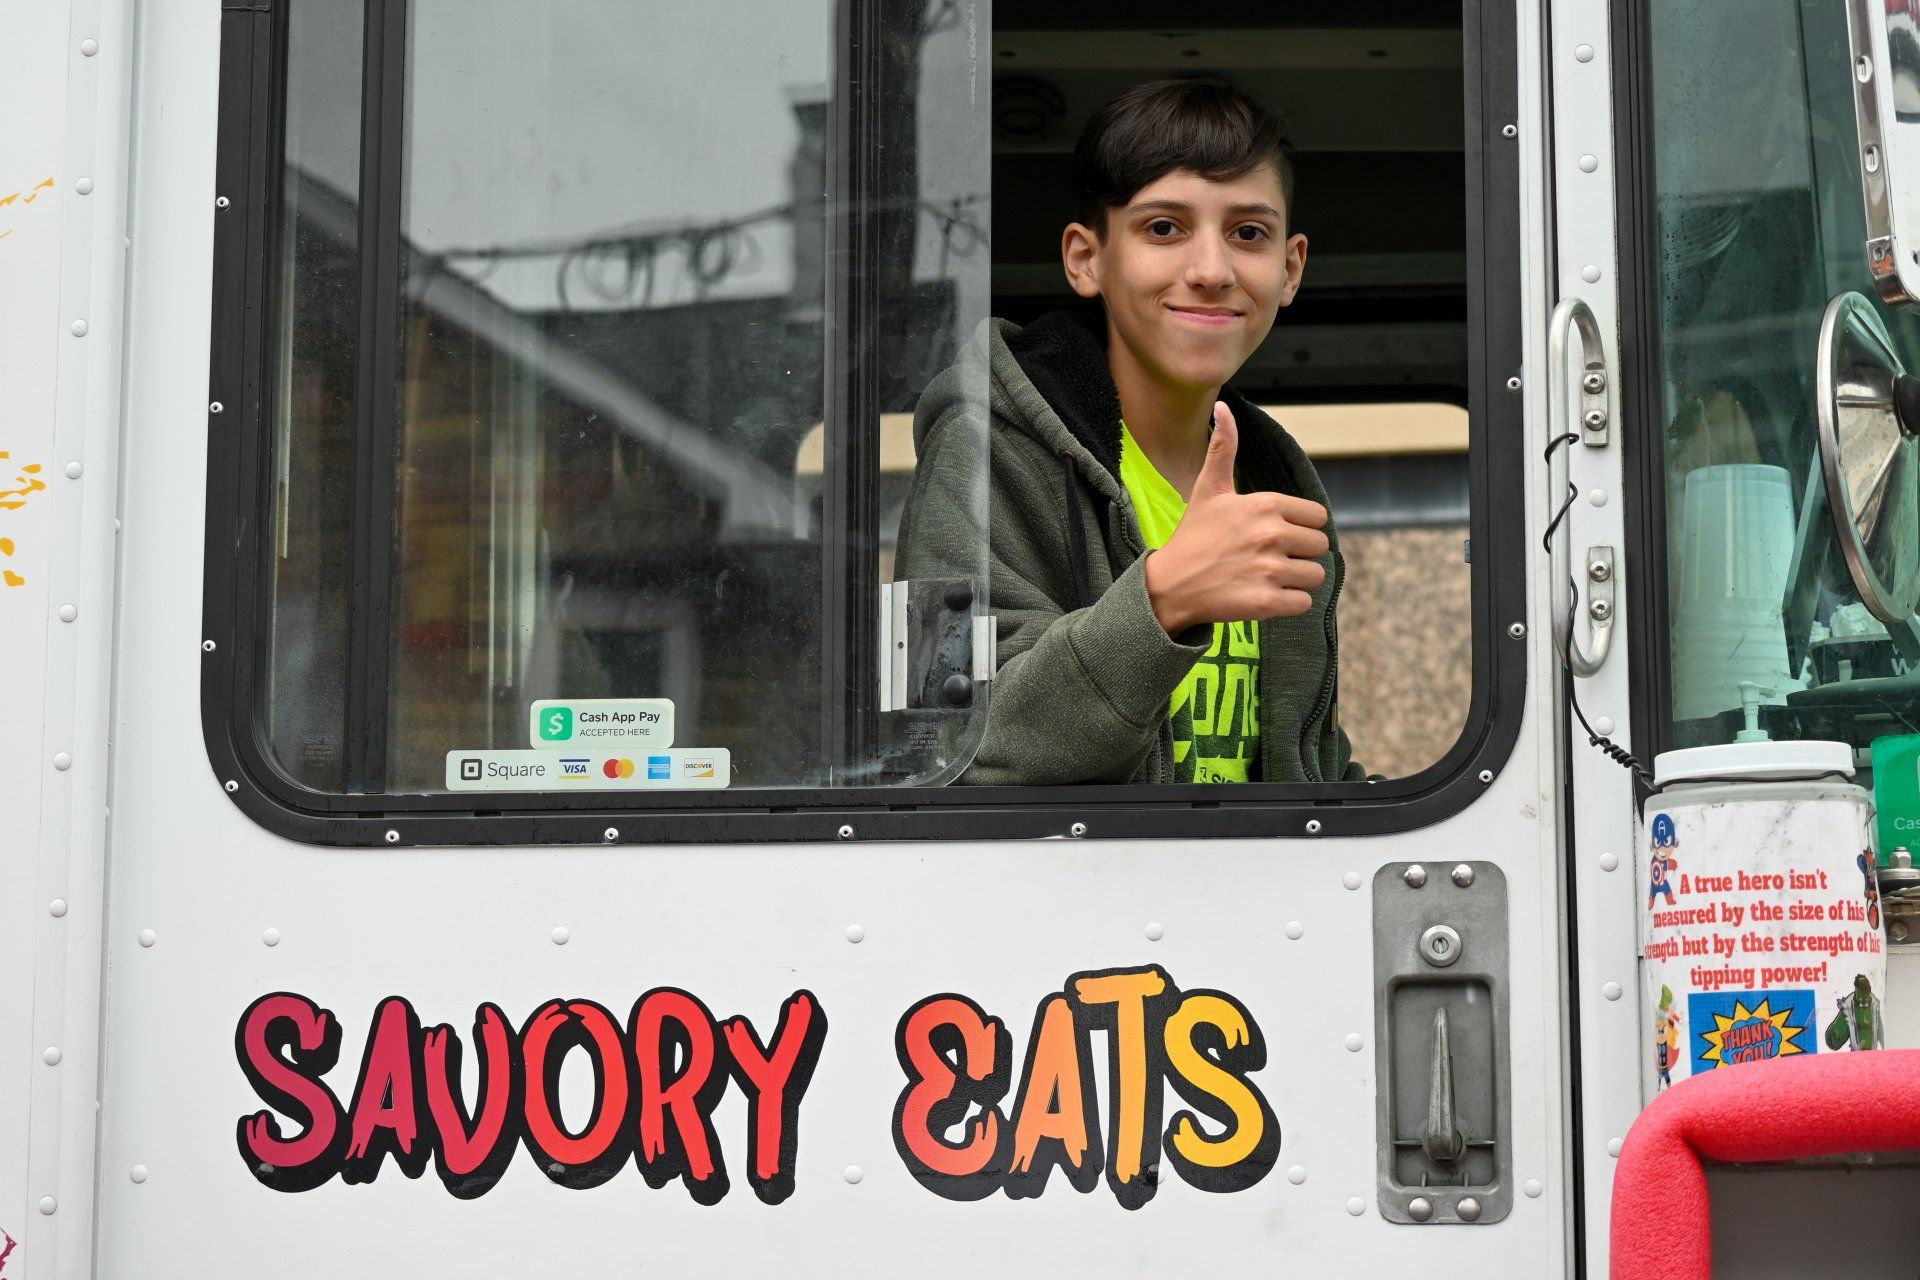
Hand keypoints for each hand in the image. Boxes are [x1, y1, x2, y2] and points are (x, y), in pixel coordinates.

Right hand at [1143, 401, 1329, 634]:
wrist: (1170, 585)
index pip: (1317, 517)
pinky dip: (1288, 603)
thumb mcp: (1209, 489)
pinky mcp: (1268, 602)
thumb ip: (1224, 448)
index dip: (1299, 527)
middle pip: (1320, 547)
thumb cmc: (1194, 536)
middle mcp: (1272, 535)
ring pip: (1315, 576)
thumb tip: (1223, 407)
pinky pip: (1304, 602)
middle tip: (1267, 559)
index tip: (1273, 535)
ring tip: (1265, 578)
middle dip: (1299, 554)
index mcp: (1265, 504)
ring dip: (1295, 580)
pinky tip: (1263, 595)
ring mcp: (1271, 570)